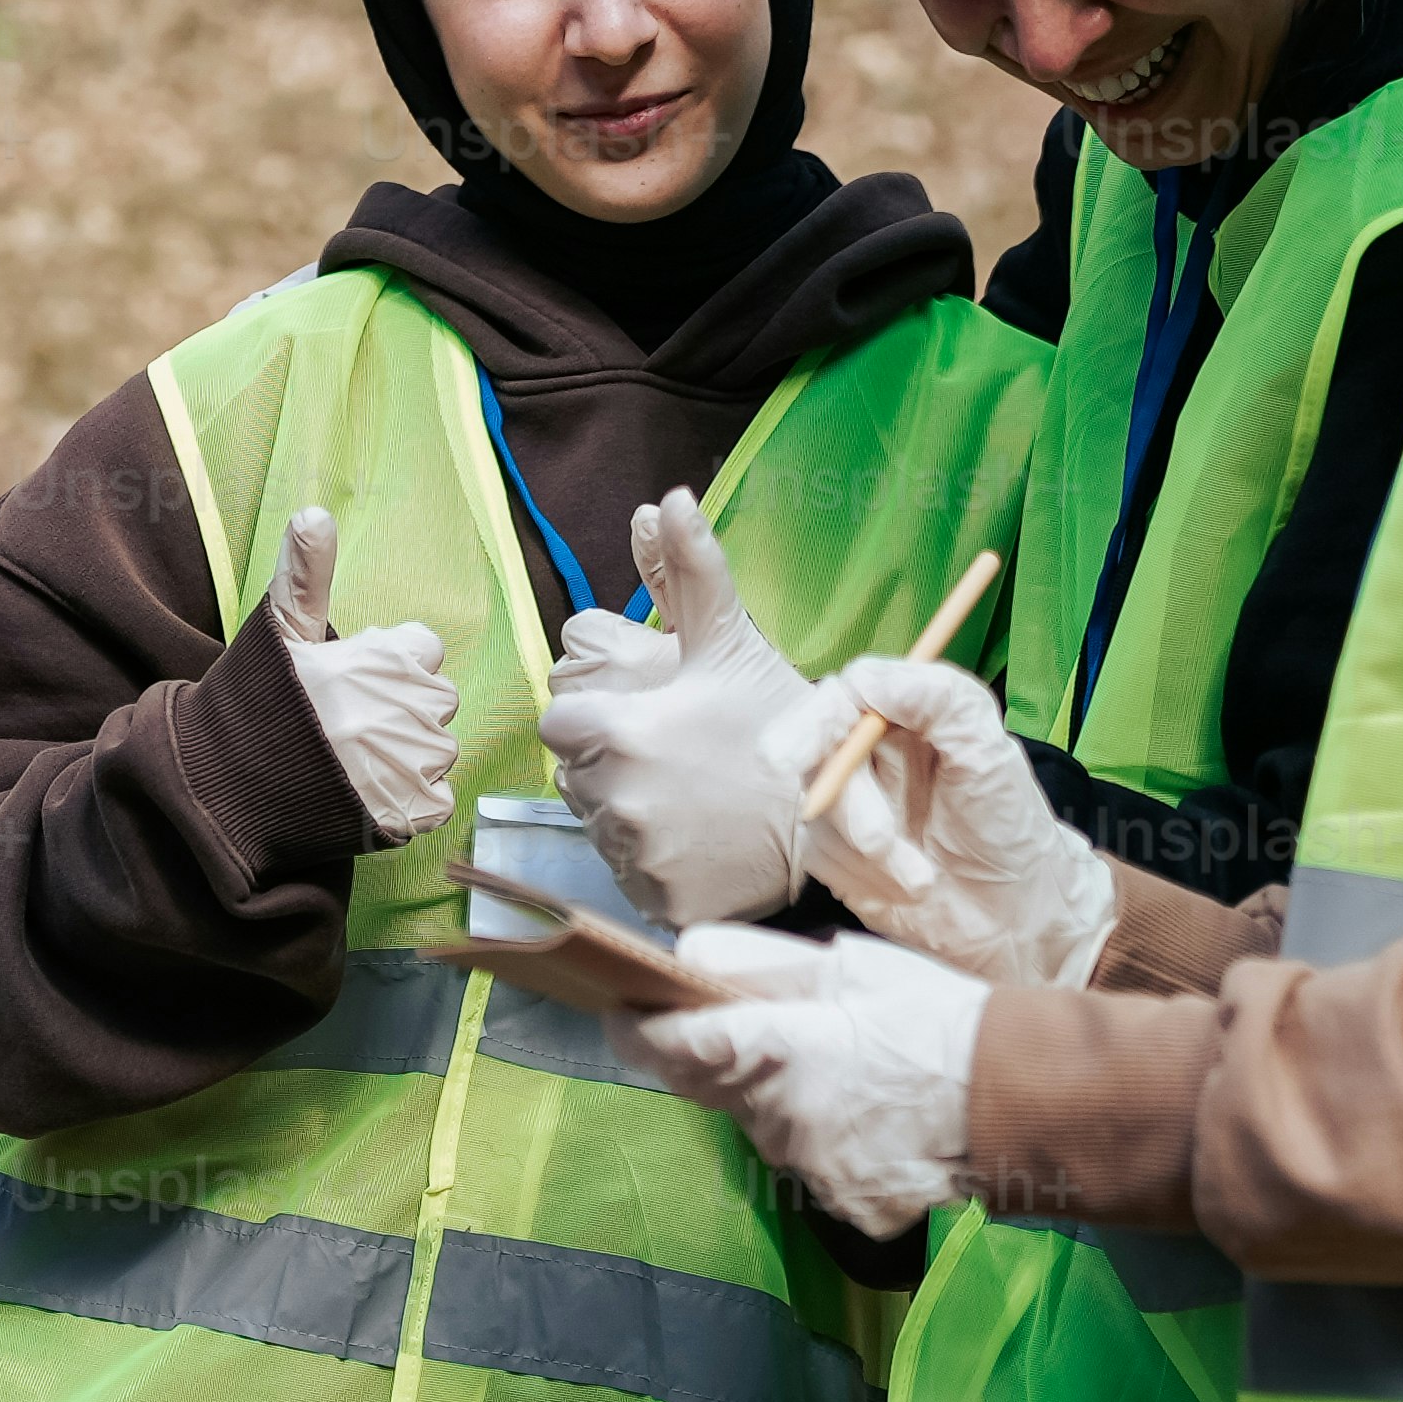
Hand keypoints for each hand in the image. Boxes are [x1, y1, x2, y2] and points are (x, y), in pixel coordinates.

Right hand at [256, 508, 458, 847]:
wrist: (220, 788)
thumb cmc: (251, 702)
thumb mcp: (279, 630)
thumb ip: (307, 572)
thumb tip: (313, 512)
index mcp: (387, 657)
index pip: (422, 649)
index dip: (387, 664)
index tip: (348, 682)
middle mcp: (409, 708)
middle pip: (436, 700)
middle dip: (400, 709)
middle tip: (344, 726)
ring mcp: (412, 763)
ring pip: (437, 750)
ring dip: (404, 756)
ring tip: (347, 762)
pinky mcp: (408, 812)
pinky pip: (435, 799)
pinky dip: (406, 800)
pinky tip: (362, 793)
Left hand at [532, 493, 821, 926]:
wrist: (841, 818)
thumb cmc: (781, 725)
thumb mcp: (732, 645)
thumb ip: (692, 574)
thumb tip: (670, 500)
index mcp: (618, 733)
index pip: (561, 725)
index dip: (598, 720)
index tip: (645, 722)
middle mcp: (615, 798)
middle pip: (577, 777)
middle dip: (613, 766)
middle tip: (678, 761)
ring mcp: (634, 856)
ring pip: (601, 827)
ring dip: (632, 814)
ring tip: (692, 800)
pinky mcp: (655, 901)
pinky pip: (631, 877)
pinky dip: (657, 864)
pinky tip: (699, 842)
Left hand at [625, 921, 985, 1233]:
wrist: (1019, 1098)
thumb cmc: (935, 1018)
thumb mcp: (849, 966)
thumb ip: (758, 965)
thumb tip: (684, 959)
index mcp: (780, 1048)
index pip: (670, 1048)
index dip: (635, 1029)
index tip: (622, 1011)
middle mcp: (781, 1117)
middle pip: (709, 1088)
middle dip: (720, 1059)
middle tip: (770, 1029)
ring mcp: (809, 1168)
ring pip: (759, 1127)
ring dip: (776, 1099)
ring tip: (843, 1073)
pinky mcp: (839, 1202)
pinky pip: (806, 1165)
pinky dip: (822, 1140)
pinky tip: (868, 1118)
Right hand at [763, 656, 1116, 987]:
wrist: (1011, 918)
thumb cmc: (1010, 830)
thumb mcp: (989, 752)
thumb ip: (938, 700)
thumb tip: (867, 678)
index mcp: (905, 714)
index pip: (842, 698)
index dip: (812, 724)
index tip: (794, 757)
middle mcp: (870, 751)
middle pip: (812, 751)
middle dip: (845, 801)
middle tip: (878, 843)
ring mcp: (848, 801)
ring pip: (818, 808)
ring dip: (872, 849)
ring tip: (923, 877)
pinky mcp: (835, 850)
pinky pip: (819, 852)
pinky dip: (862, 874)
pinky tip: (904, 886)